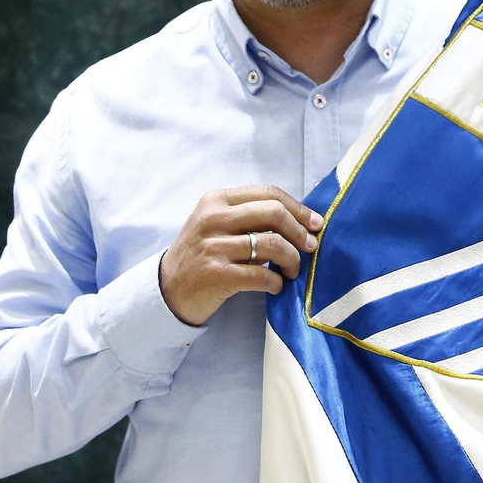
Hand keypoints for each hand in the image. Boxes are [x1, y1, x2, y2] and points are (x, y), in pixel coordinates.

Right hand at [159, 185, 323, 326]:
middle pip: (274, 213)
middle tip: (310, 247)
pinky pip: (262, 276)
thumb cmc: (201, 254)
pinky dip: (276, 282)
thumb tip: (300, 219)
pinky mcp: (217, 275)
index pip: (268, 193)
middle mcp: (213, 219)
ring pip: (273, 244)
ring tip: (292, 270)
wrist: (168, 289)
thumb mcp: (216, 224)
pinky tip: (276, 286)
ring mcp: (214, 247)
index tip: (315, 223)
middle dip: (300, 231)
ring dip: (292, 260)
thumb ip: (248, 216)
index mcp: (216, 200)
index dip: (298, 207)